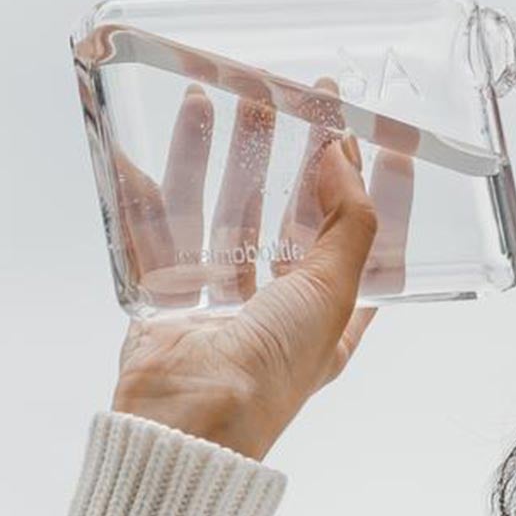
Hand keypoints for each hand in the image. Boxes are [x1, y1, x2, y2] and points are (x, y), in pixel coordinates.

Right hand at [107, 77, 412, 459]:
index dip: (371, 190)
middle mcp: (276, 307)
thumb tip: (345, 158)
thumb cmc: (271, 371)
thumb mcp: (334, 293)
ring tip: (215, 98)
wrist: (191, 417)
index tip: (377, 138)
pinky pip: (154, 231)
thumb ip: (350, 223)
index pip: (360, 240)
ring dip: (218, 155)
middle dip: (285, 154)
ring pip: (219, 209)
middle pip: (284, 213)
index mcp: (329, 316)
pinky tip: (137, 147)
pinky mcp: (164, 296)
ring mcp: (218, 300)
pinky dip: (145, 189)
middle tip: (286, 97)